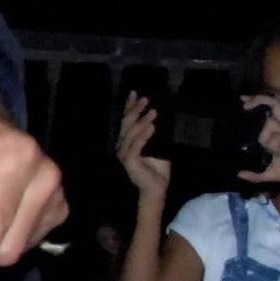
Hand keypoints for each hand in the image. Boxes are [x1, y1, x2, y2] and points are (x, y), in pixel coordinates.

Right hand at [114, 91, 171, 208]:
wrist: (156, 187)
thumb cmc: (157, 167)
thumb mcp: (156, 145)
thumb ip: (152, 132)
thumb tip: (157, 113)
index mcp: (127, 140)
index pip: (127, 120)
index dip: (129, 106)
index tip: (134, 93)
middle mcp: (122, 145)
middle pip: (127, 123)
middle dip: (136, 110)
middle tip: (146, 99)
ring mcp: (124, 154)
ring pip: (131, 133)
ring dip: (142, 121)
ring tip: (153, 112)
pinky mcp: (129, 161)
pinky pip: (136, 146)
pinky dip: (143, 136)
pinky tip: (152, 127)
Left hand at [234, 93, 279, 195]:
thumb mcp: (270, 174)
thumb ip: (255, 175)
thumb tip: (239, 174)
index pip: (272, 110)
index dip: (258, 101)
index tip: (243, 100)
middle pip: (273, 103)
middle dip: (258, 98)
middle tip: (243, 101)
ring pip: (269, 124)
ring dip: (266, 141)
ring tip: (277, 153)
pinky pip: (275, 137)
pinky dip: (273, 146)